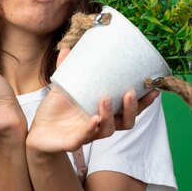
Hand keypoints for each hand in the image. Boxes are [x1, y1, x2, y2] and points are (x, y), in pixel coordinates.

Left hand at [25, 48, 158, 153]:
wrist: (37, 130)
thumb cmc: (55, 110)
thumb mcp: (62, 87)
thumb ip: (66, 69)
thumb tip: (66, 48)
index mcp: (104, 111)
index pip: (129, 108)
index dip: (143, 101)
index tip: (154, 88)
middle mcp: (100, 124)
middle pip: (126, 122)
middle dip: (132, 109)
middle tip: (130, 93)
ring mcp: (88, 134)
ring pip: (108, 130)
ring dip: (109, 115)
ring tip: (105, 99)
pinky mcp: (74, 142)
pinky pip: (85, 137)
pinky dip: (90, 128)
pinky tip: (93, 119)